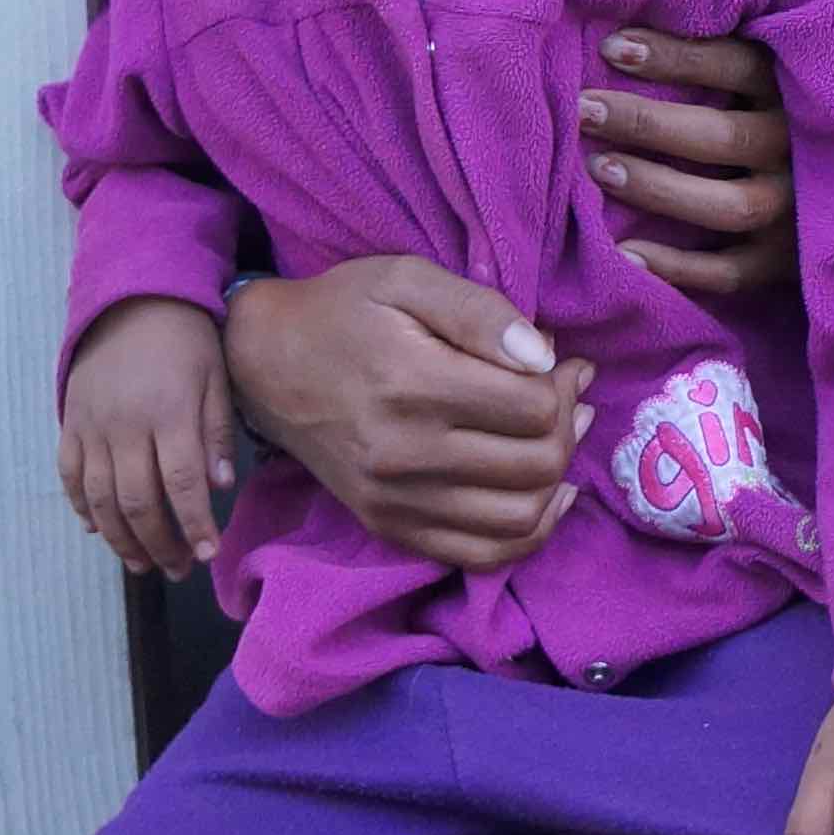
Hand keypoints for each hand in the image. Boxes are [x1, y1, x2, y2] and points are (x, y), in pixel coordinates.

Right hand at [57, 298, 232, 576]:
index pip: (181, 483)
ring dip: (121, 539)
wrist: (132, 300)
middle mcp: (124, 425)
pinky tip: (99, 531)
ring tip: (143, 564)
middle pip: (138, 501)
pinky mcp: (70, 424)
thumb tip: (220, 488)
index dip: (193, 524)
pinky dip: (82, 508)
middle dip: (159, 544)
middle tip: (179, 568)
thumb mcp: (216, 376)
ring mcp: (91, 427)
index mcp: (168, 412)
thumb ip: (215, 432)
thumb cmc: (187, 340)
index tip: (207, 554)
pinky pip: (69, 476)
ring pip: (100, 499)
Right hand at [221, 256, 593, 569]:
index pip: (533, 409)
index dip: (565, 385)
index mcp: (412, 383)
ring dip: (558, 481)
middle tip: (567, 395)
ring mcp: (394, 500)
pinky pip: (480, 555)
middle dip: (568, 427)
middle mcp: (404, 453)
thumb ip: (480, 311)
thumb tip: (544, 355)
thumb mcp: (406, 279)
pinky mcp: (388, 525)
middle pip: (536, 465)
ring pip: (520, 519)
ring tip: (557, 439)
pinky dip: (526, 533)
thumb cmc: (342, 310)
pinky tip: (542, 496)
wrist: (264, 362)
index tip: (562, 362)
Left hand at [585, 28, 795, 296]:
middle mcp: (801, 153)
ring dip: (658, 188)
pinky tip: (623, 253)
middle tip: (585, 109)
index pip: (736, 67)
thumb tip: (631, 35)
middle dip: (647, 122)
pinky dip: (676, 267)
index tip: (609, 49)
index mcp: (800, 94)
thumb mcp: (779, 75)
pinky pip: (729, 273)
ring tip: (600, 168)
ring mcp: (796, 212)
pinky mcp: (786, 264)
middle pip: (722, 136)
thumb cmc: (793, 118)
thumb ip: (728, 55)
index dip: (674, 57)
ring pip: (727, 205)